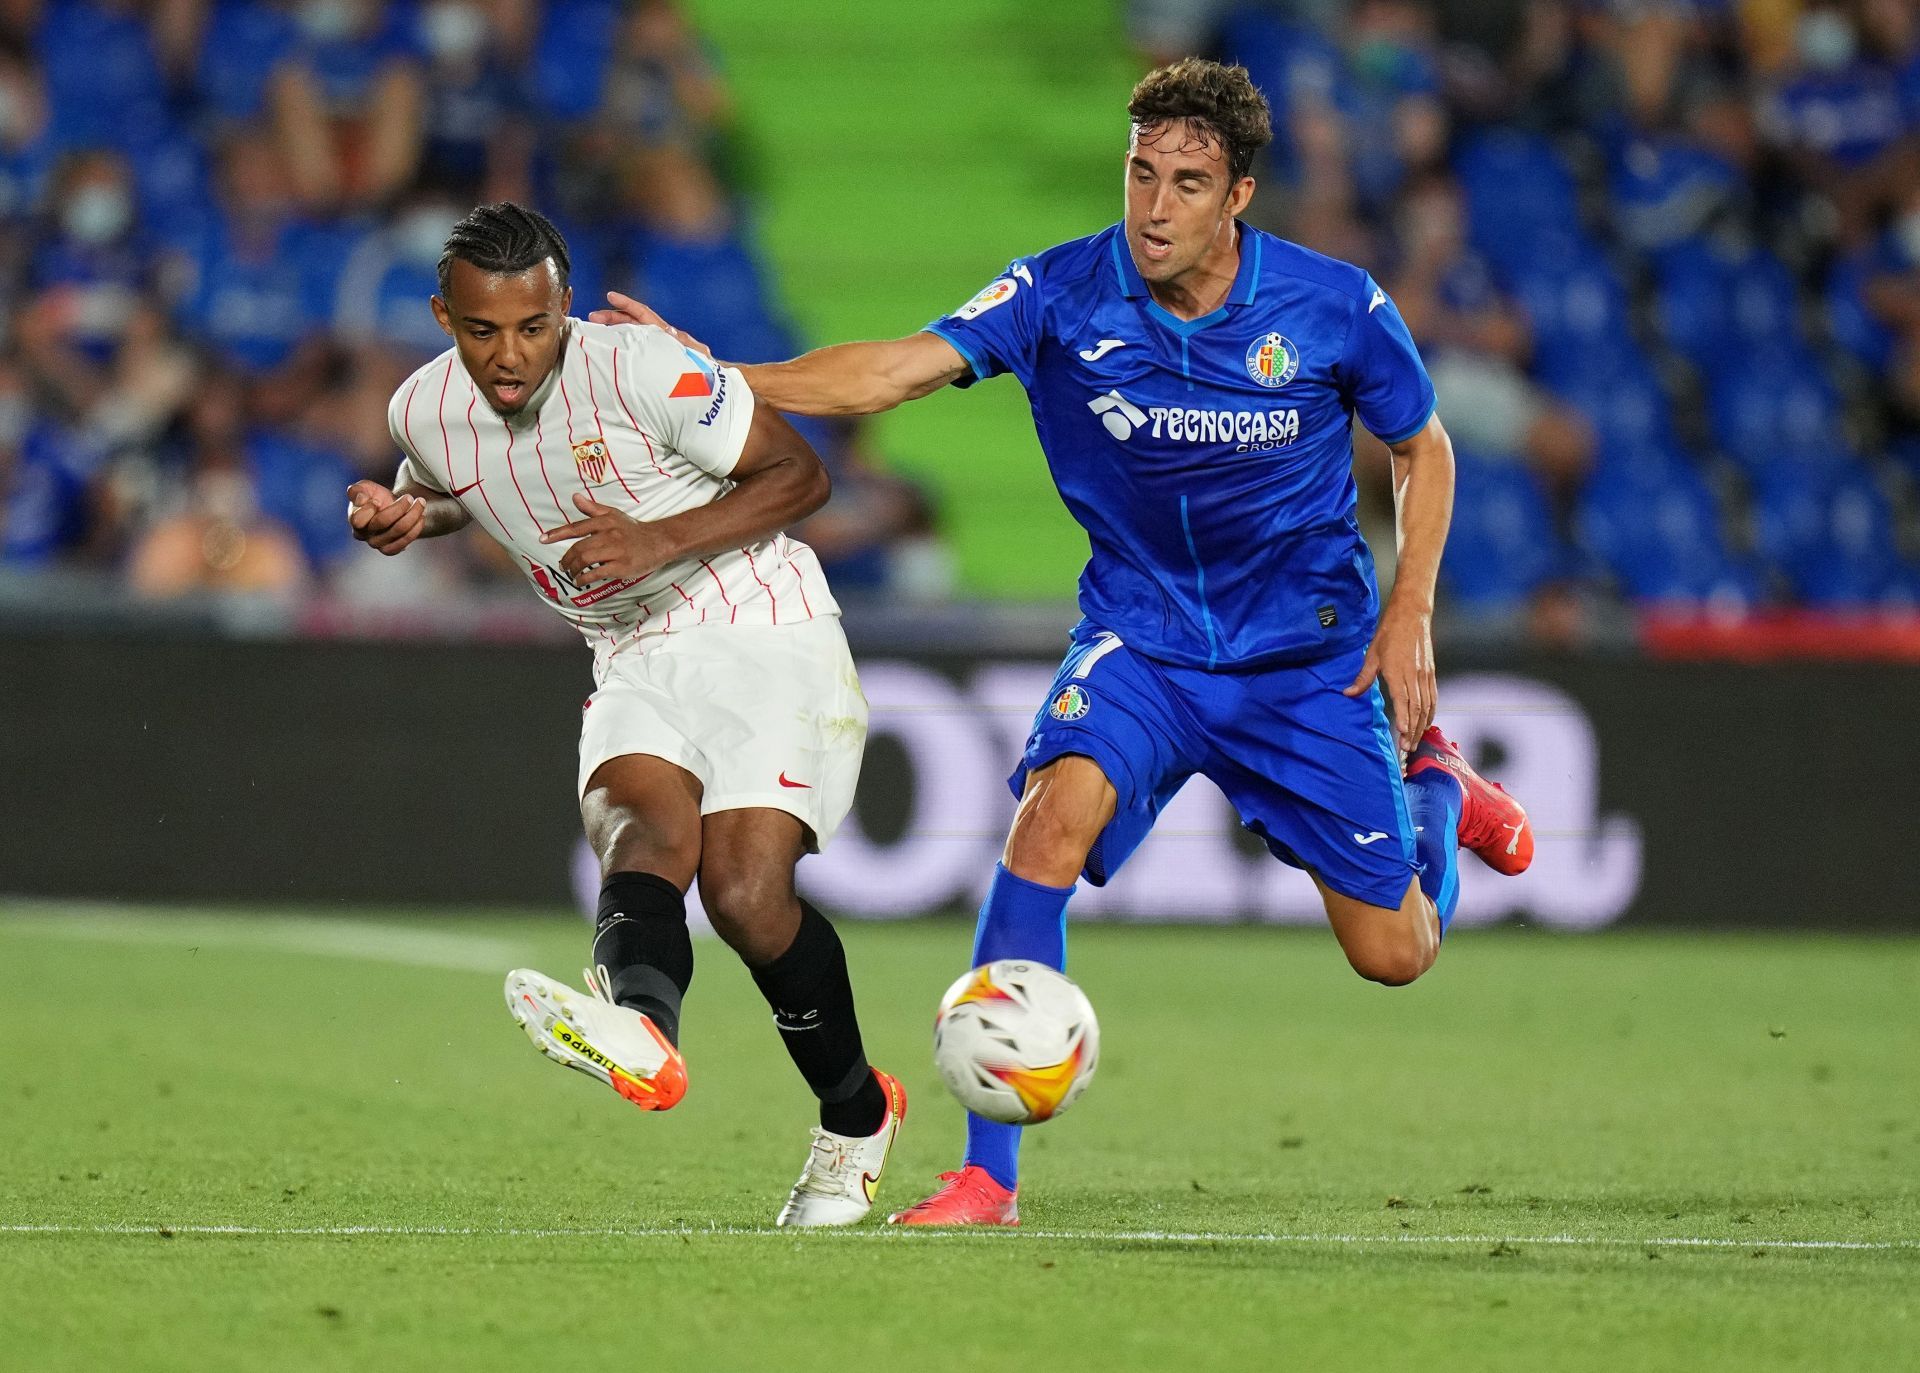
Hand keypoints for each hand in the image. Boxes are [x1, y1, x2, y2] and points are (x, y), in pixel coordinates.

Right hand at [347, 479, 425, 554]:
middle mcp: (363, 535)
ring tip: (420, 503)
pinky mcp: (389, 549)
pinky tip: (421, 517)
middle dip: (399, 507)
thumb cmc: (373, 496)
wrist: (387, 506)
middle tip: (409, 497)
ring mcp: (376, 544)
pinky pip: (404, 542)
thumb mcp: (364, 487)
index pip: (358, 519)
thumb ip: (357, 491)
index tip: (378, 500)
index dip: (369, 509)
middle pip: (383, 522)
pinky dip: (415, 529)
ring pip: (397, 532)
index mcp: (354, 519)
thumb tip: (361, 500)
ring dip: (413, 515)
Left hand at [540, 491, 678, 587]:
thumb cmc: (633, 529)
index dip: (558, 534)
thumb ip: (592, 508)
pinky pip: (598, 573)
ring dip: (574, 569)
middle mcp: (609, 534)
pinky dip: (585, 578)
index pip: (576, 528)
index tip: (543, 539)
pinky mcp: (622, 566)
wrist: (659, 541)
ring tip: (571, 574)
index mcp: (605, 522)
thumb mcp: (614, 514)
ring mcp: (616, 551)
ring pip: (586, 560)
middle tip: (563, 566)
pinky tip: (581, 581)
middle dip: (567, 559)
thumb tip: (575, 497)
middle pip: (579, 548)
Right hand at [587, 291, 713, 357]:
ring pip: (631, 335)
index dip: (628, 305)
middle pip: (632, 322)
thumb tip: (668, 331)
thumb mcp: (697, 355)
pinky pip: (635, 350)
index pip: (644, 314)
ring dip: (614, 331)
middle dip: (612, 317)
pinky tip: (609, 353)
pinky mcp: (653, 361)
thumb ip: (685, 343)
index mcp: (667, 335)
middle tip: (592, 317)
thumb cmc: (707, 369)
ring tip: (594, 332)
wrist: (712, 384)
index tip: (610, 296)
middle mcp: (659, 338)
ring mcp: (655, 349)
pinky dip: (622, 347)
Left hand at [1342, 600, 1435, 759]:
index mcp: (1398, 671)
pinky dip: (1430, 712)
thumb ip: (1362, 678)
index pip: (1403, 700)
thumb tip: (1347, 693)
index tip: (1402, 734)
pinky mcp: (1431, 673)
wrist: (1412, 615)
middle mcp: (1414, 675)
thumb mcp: (1371, 655)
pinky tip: (1426, 723)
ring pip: (1427, 705)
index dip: (1404, 718)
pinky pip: (1432, 697)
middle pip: (1417, 708)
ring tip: (1416, 741)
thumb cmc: (1389, 633)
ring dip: (1422, 725)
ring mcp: (1425, 675)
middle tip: (1408, 748)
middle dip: (1413, 730)